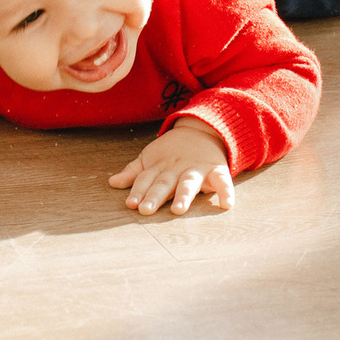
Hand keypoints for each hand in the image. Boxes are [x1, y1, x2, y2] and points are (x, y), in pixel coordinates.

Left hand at [108, 119, 234, 215]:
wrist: (201, 129)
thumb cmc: (171, 151)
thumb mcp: (150, 158)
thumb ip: (134, 172)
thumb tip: (112, 183)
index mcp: (159, 166)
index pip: (146, 179)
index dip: (138, 191)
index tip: (131, 204)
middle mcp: (176, 168)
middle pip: (164, 183)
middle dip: (155, 196)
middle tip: (146, 210)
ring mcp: (196, 168)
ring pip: (188, 183)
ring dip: (183, 195)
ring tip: (178, 209)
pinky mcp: (216, 169)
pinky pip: (222, 180)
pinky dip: (226, 191)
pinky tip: (227, 204)